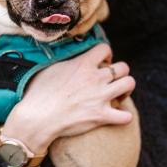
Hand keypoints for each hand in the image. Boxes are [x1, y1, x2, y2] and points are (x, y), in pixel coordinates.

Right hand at [3, 44, 134, 154]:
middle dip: (119, 72)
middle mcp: (95, 78)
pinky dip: (123, 117)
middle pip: (123, 67)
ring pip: (129, 84)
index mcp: (82, 64)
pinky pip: (125, 116)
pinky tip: (116, 116)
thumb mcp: (50, 68)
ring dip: (125, 89)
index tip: (102, 62)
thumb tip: (70, 57)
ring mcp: (100, 97)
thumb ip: (66, 61)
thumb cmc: (38, 93)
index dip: (106, 54)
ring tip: (117, 94)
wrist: (37, 118)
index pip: (105, 48)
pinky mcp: (101, 116)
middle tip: (110, 80)